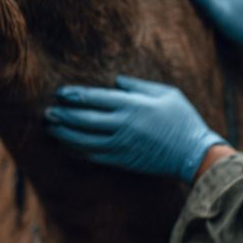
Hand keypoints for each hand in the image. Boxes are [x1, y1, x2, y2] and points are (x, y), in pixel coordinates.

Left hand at [46, 75, 227, 182]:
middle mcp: (123, 126)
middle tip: (47, 112)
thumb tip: (116, 82)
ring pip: (83, 140)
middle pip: (84, 120)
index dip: (74, 96)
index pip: (95, 99)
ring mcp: (120, 145)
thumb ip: (138, 86)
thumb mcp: (167, 93)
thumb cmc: (183, 119)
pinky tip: (65, 146)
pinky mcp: (121, 161)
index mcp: (133, 106)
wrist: (195, 154)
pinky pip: (92, 156)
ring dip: (64, 134)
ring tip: (50, 128)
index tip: (59, 93)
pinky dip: (76, 151)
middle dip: (63, 115)